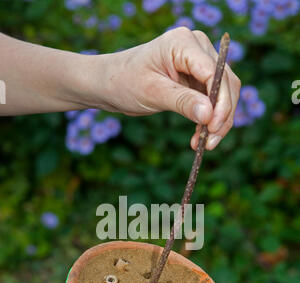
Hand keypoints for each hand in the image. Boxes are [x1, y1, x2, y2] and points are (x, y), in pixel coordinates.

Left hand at [97, 27, 240, 149]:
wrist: (111, 84)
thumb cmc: (124, 82)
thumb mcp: (152, 93)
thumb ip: (182, 102)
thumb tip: (209, 115)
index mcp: (184, 43)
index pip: (214, 72)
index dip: (219, 102)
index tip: (212, 128)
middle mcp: (197, 47)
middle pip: (226, 82)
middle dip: (222, 115)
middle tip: (210, 143)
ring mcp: (200, 62)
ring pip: (224, 93)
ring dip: (219, 121)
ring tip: (205, 144)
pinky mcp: (198, 78)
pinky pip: (214, 100)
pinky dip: (211, 120)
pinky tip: (200, 137)